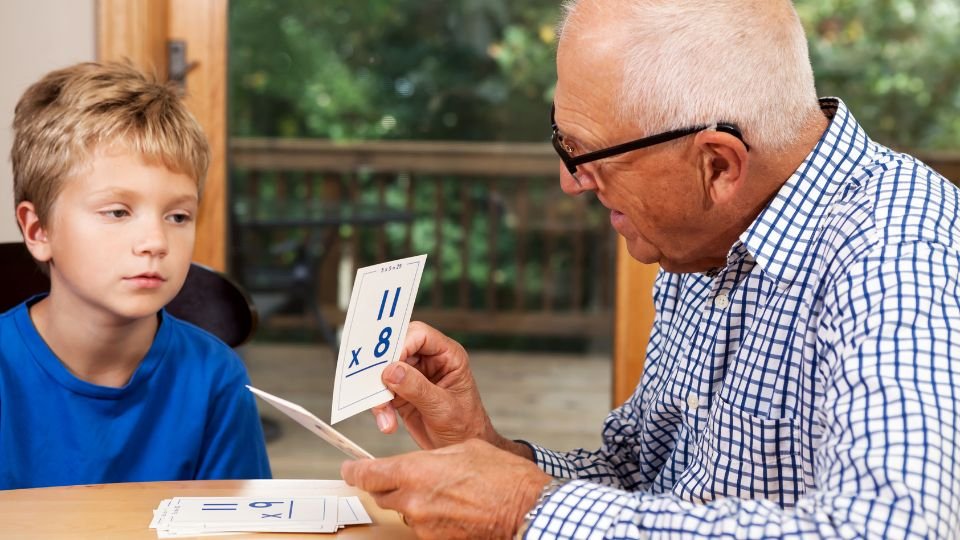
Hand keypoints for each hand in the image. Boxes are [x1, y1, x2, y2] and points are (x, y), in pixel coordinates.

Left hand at [341, 439, 551, 539]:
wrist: (524, 508)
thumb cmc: (501, 476)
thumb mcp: (461, 449)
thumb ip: (430, 457)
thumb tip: (419, 461)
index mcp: (414, 471)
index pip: (367, 475)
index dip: (354, 472)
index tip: (349, 469)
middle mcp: (413, 501)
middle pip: (381, 494)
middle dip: (387, 484)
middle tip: (402, 475)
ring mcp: (423, 525)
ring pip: (403, 510)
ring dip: (413, 500)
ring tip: (442, 490)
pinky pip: (422, 525)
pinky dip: (429, 514)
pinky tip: (450, 505)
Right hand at [373, 321, 521, 452]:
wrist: (460, 449)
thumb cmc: (465, 427)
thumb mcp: (443, 408)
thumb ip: (418, 388)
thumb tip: (392, 370)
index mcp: (448, 356)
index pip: (420, 335)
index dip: (401, 344)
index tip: (387, 364)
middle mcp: (430, 361)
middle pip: (397, 349)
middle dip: (384, 369)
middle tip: (377, 387)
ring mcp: (414, 376)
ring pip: (385, 371)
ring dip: (380, 393)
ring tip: (384, 414)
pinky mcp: (401, 392)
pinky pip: (382, 392)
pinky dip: (380, 407)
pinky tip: (387, 424)